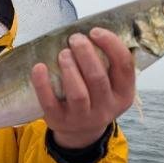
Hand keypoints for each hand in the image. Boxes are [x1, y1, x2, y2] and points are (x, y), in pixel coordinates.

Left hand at [31, 28, 134, 148]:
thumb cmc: (95, 96)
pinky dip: (43, 84)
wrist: (80, 132)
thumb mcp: (110, 85)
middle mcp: (106, 108)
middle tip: (75, 39)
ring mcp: (82, 117)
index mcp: (123, 94)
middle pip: (97, 78)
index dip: (111, 45)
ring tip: (63, 53)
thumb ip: (108, 63)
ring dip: (69, 69)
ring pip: (78, 93)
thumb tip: (94, 30)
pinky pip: (50, 102)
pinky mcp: (59, 121)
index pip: (124, 66)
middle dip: (85, 54)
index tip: (95, 31)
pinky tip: (38, 67)